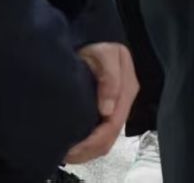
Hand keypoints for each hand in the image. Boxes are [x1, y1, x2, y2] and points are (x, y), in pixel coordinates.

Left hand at [63, 42, 137, 164]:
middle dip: (90, 149)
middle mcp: (124, 102)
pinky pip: (102, 134)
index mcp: (127, 90)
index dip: (95, 139)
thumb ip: (109, 78)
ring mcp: (117, 107)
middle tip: (66, 154)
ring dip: (89, 149)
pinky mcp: (108, 110)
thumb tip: (108, 110)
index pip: (114, 124)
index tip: (72, 148)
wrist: (93, 40)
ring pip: (108, 138)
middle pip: (111, 135)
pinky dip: (89, 144)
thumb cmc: (98, 47)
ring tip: (69, 152)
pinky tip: (76, 144)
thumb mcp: (104, 55)